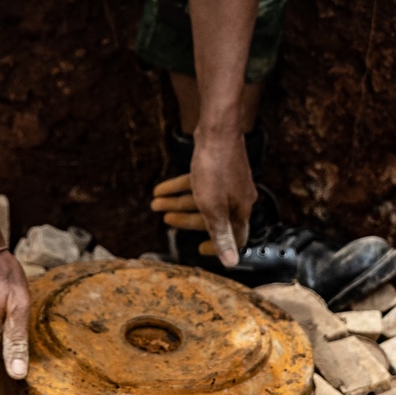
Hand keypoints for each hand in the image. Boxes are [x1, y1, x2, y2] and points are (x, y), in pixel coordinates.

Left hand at [152, 133, 254, 266]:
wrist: (218, 131)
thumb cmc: (217, 168)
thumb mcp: (213, 208)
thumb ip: (220, 236)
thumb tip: (232, 263)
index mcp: (240, 210)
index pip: (234, 238)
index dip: (217, 247)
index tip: (199, 250)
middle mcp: (237, 198)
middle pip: (211, 216)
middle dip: (185, 219)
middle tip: (164, 219)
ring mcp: (228, 182)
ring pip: (200, 198)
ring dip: (176, 202)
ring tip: (155, 203)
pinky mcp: (218, 168)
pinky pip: (197, 183)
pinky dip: (179, 187)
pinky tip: (162, 188)